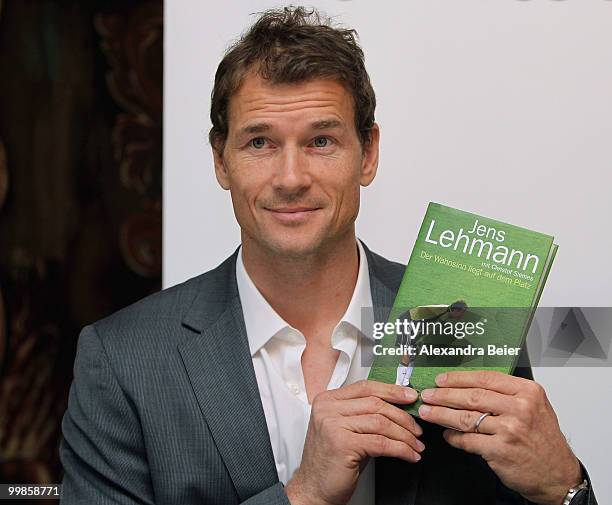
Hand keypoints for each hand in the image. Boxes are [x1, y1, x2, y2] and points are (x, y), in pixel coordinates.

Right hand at [285, 380, 422, 504]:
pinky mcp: (342, 444)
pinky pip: (381, 443)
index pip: (365, 387)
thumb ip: (364, 414)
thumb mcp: (346, 430)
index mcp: (327, 400)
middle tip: (417, 428)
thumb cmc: (332, 462)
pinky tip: (409, 454)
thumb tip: (398, 407)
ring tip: (415, 444)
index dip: (391, 391)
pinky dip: (401, 449)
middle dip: (403, 416)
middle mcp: (328, 409)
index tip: (410, 396)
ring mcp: (333, 425)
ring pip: (381, 422)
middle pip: (375, 403)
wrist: (313, 489)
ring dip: (405, 435)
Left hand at [418, 371, 581, 504]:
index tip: (441, 380)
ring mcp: (509, 430)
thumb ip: (506, 393)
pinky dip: (453, 437)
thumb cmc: (544, 440)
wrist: (558, 475)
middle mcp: (520, 408)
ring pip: (465, 418)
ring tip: (428, 412)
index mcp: (528, 392)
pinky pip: (468, 440)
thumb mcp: (534, 407)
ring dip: (441, 414)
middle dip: (443, 395)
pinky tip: (447, 434)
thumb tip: (468, 385)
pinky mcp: (500, 451)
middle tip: (428, 395)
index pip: (485, 378)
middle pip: (471, 396)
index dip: (458, 378)